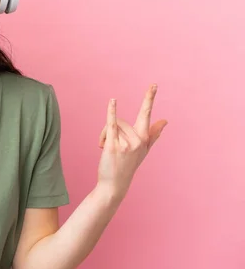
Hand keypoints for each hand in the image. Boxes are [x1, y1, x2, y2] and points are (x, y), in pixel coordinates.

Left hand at [96, 84, 167, 199]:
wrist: (115, 183)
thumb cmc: (128, 165)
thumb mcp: (144, 150)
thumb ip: (154, 134)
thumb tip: (165, 121)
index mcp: (144, 138)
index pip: (147, 114)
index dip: (149, 98)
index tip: (154, 84)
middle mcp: (138, 140)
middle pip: (120, 121)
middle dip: (111, 130)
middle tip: (109, 146)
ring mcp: (126, 143)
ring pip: (112, 125)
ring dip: (104, 135)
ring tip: (106, 149)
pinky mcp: (113, 146)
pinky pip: (111, 124)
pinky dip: (111, 112)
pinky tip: (113, 101)